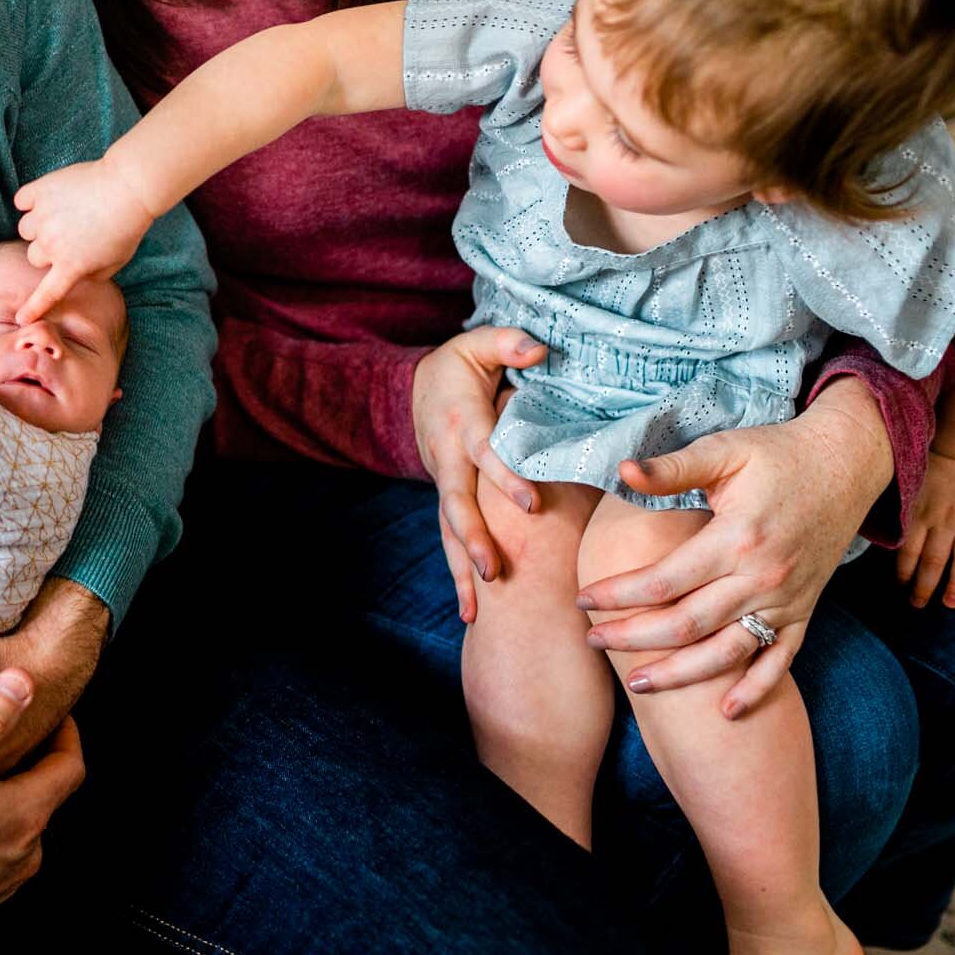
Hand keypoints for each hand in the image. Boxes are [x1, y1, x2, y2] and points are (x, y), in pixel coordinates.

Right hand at [0, 669, 86, 954]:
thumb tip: (23, 681)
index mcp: (26, 814)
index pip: (70, 764)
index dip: (64, 732)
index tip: (49, 712)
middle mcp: (27, 851)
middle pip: (44, 793)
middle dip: (29, 761)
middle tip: (3, 735)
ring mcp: (6, 880)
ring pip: (18, 823)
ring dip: (3, 796)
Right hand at [12, 160, 156, 323]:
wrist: (128, 187)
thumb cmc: (127, 227)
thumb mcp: (116, 262)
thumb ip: (94, 274)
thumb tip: (78, 274)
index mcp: (71, 265)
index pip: (47, 294)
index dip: (33, 308)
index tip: (22, 319)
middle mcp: (52, 244)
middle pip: (33, 256)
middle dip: (46, 251)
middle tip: (66, 237)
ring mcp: (43, 216)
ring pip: (25, 228)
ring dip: (38, 225)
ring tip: (61, 214)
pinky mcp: (40, 191)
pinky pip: (22, 201)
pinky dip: (30, 200)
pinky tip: (48, 197)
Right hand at [411, 327, 546, 621]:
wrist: (414, 388)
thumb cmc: (458, 366)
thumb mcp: (478, 344)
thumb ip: (508, 343)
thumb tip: (539, 349)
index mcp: (461, 422)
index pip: (484, 452)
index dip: (504, 475)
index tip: (530, 501)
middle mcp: (447, 458)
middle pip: (457, 503)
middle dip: (472, 538)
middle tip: (493, 569)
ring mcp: (443, 482)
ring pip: (448, 530)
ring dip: (460, 568)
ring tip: (475, 609)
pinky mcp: (447, 498)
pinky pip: (450, 538)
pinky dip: (457, 574)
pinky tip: (471, 611)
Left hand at [580, 379, 893, 717]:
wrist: (847, 464)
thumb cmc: (778, 454)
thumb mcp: (723, 451)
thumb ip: (671, 468)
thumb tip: (619, 470)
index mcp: (736, 538)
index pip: (662, 581)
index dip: (618, 596)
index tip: (582, 601)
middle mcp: (762, 577)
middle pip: (687, 624)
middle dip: (635, 638)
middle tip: (594, 642)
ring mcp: (786, 598)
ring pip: (728, 651)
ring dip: (682, 674)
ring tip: (639, 684)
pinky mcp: (806, 609)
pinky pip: (781, 659)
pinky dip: (756, 688)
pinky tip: (725, 711)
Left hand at [900, 453, 954, 608]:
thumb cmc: (928, 457)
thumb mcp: (902, 481)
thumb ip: (894, 505)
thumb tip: (868, 523)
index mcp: (919, 514)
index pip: (909, 553)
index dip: (905, 575)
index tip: (901, 590)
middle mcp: (945, 521)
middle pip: (934, 562)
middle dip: (925, 587)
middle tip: (918, 605)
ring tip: (950, 603)